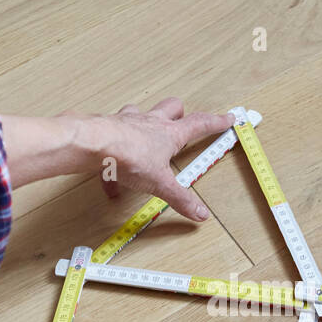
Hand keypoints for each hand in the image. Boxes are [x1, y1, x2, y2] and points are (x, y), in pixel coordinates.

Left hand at [76, 98, 235, 220]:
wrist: (93, 144)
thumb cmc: (128, 156)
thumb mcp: (160, 183)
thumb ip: (181, 199)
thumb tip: (200, 213)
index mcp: (169, 134)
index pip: (200, 124)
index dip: (216, 122)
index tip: (227, 117)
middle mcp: (151, 122)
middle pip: (171, 108)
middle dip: (179, 113)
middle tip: (182, 119)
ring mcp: (128, 121)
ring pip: (141, 112)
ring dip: (144, 121)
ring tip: (144, 137)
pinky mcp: (108, 128)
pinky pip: (113, 140)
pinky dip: (114, 158)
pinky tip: (109, 178)